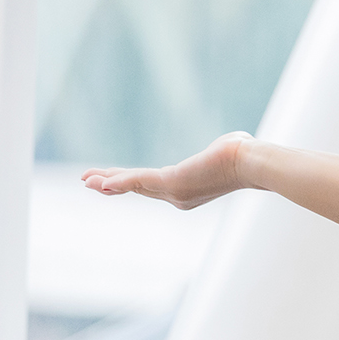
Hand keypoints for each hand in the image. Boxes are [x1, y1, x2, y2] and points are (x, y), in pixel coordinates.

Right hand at [82, 131, 256, 209]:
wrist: (252, 162)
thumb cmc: (246, 154)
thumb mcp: (226, 150)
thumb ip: (219, 149)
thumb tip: (232, 143)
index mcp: (188, 190)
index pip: (152, 186)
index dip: (130, 183)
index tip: (111, 181)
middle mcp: (178, 196)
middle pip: (138, 189)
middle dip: (111, 186)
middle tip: (89, 183)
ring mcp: (174, 192)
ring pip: (134, 186)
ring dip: (108, 183)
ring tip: (86, 180)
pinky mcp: (173, 181)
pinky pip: (139, 180)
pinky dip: (119, 180)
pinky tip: (101, 182)